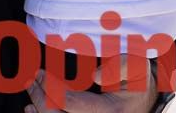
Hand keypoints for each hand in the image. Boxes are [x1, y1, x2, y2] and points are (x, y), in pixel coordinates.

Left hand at [26, 56, 157, 112]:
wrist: (146, 101)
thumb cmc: (139, 82)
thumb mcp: (138, 67)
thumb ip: (120, 67)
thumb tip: (97, 76)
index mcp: (109, 112)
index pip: (69, 102)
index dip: (50, 87)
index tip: (40, 72)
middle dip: (39, 98)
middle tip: (31, 79)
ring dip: (39, 110)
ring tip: (30, 93)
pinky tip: (33, 109)